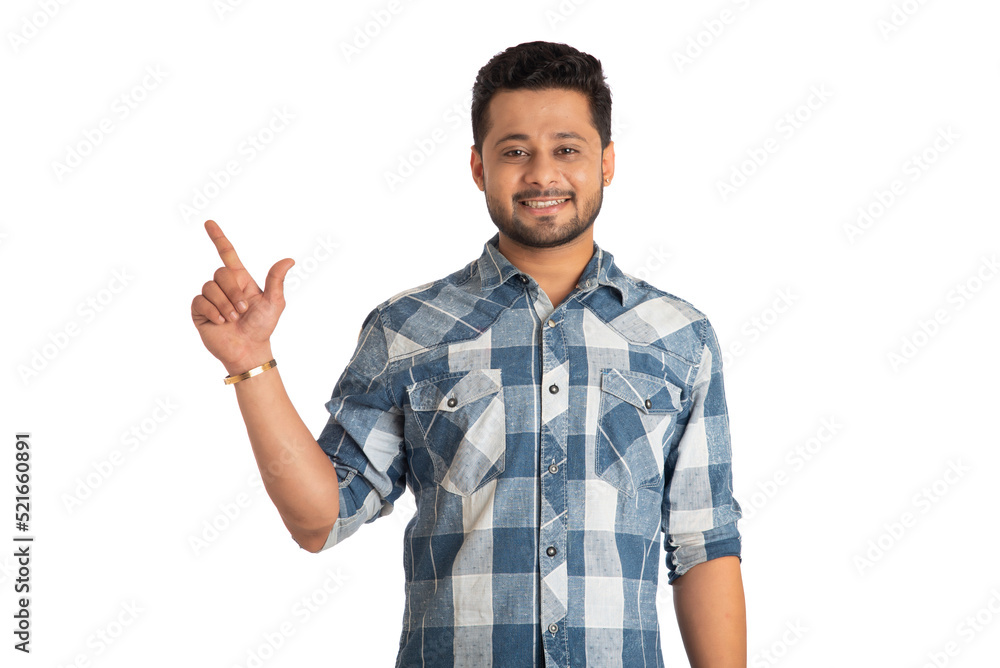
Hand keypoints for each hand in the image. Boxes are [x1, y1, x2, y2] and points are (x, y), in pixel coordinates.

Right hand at [191, 219, 294, 374]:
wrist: (248, 349)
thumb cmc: (263, 326)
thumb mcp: (275, 302)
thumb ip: (276, 279)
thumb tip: (290, 259)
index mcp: (241, 280)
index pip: (227, 253)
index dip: (218, 238)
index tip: (209, 222)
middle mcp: (224, 286)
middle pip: (220, 273)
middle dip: (233, 292)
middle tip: (242, 310)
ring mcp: (211, 298)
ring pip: (209, 287)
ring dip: (224, 305)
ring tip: (233, 319)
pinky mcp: (200, 311)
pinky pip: (200, 301)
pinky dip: (213, 312)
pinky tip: (220, 322)